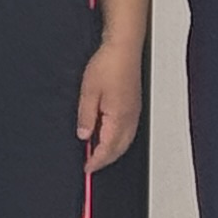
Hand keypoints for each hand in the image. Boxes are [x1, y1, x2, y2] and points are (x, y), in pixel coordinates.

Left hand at [77, 38, 144, 170]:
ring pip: (125, 141)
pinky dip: (117, 140)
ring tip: (96, 154)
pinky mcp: (133, 106)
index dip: (97, 160)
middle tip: (91, 165)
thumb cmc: (108, 65)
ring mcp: (134, 112)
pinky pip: (127, 131)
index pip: (108, 147)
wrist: (123, 48)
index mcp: (119, 117)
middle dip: (105, 159)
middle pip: (119, 148)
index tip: (87, 168)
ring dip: (112, 150)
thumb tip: (84, 135)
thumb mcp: (88, 92)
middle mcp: (130, 118)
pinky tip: (107, 136)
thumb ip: (86, 116)